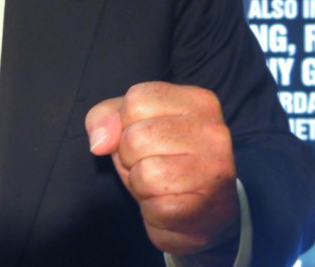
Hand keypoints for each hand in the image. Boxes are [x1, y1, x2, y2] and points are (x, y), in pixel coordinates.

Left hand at [85, 82, 238, 258]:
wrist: (203, 213)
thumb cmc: (165, 160)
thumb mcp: (133, 125)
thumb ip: (108, 118)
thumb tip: (100, 142)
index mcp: (198, 102)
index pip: (136, 100)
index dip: (125, 124)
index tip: (146, 138)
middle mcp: (213, 132)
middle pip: (136, 137)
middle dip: (130, 158)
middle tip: (152, 166)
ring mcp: (214, 170)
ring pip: (145, 173)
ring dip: (141, 185)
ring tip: (160, 186)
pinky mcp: (207, 207)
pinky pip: (155, 208)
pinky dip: (152, 212)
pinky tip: (170, 206)